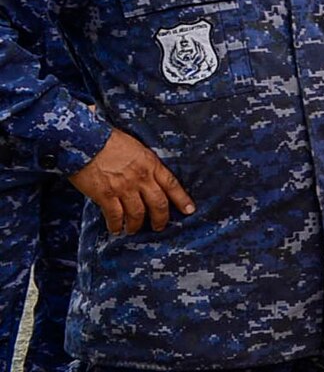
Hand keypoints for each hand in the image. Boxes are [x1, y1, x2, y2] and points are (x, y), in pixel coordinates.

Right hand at [70, 129, 194, 235]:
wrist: (85, 141)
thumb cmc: (109, 141)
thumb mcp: (136, 147)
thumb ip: (144, 163)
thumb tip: (148, 176)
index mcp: (150, 164)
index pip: (172, 184)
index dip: (182, 199)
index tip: (190, 210)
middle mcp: (141, 178)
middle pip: (158, 204)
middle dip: (161, 219)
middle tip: (159, 227)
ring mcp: (124, 188)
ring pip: (137, 214)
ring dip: (137, 225)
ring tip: (134, 230)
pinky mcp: (105, 195)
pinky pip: (115, 216)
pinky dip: (116, 225)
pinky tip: (116, 229)